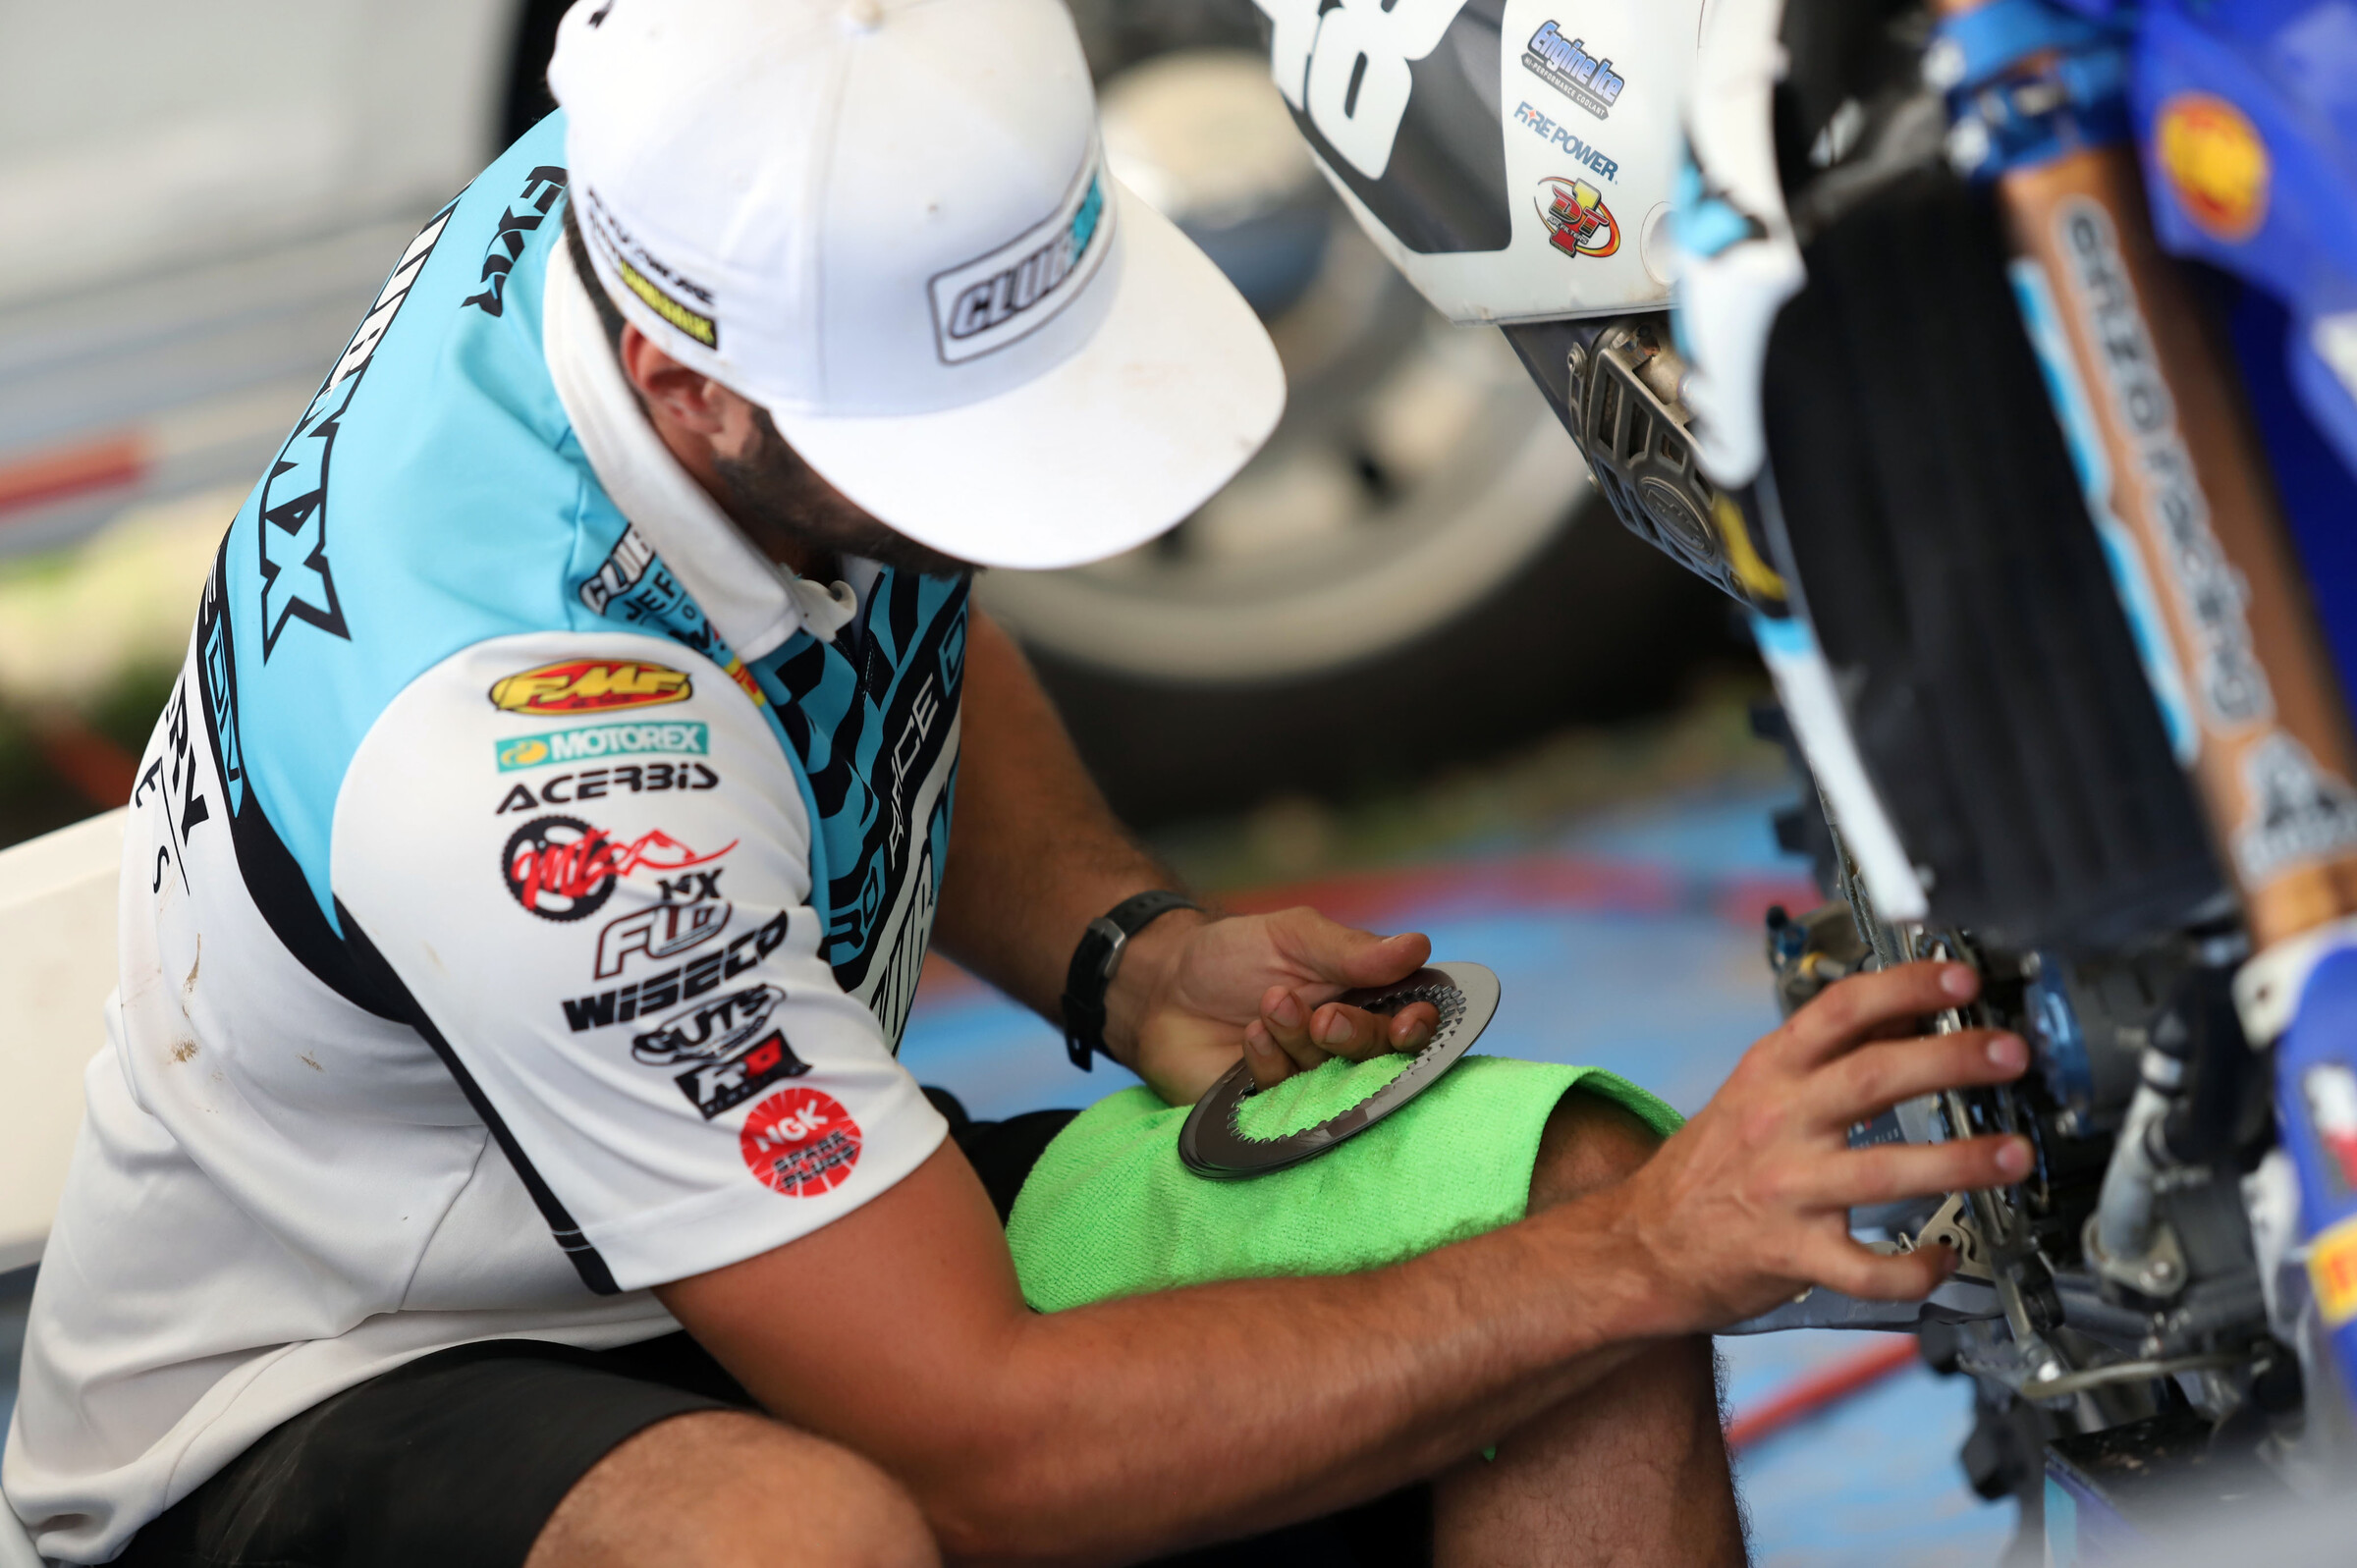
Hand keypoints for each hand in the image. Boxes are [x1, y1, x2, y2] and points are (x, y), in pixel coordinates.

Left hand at [1105, 906, 1443, 1104]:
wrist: (1162, 989)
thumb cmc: (1232, 956)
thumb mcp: (1292, 937)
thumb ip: (1351, 949)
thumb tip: (1417, 947)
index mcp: (1363, 998)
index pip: (1412, 1021)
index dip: (1418, 1027)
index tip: (1408, 1023)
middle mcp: (1345, 1047)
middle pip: (1380, 1059)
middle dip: (1356, 1037)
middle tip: (1323, 1017)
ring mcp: (1309, 1082)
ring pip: (1334, 1080)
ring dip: (1303, 1042)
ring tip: (1268, 1006)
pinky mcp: (1271, 1110)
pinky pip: (1288, 1098)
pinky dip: (1272, 1063)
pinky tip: (1251, 1035)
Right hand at [1600, 960, 2032, 1330]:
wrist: (1644, 1245)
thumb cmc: (1708, 1167)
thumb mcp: (1757, 1090)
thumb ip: (1829, 1055)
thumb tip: (1906, 1012)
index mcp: (1770, 1072)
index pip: (1840, 1010)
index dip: (1904, 987)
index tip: (1960, 977)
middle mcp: (1779, 1123)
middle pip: (1874, 1077)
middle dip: (1952, 1059)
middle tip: (2011, 1054)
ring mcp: (1787, 1189)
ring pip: (1884, 1170)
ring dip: (1961, 1161)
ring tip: (2014, 1155)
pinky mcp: (1793, 1253)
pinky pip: (1866, 1267)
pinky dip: (1914, 1267)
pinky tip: (1944, 1256)